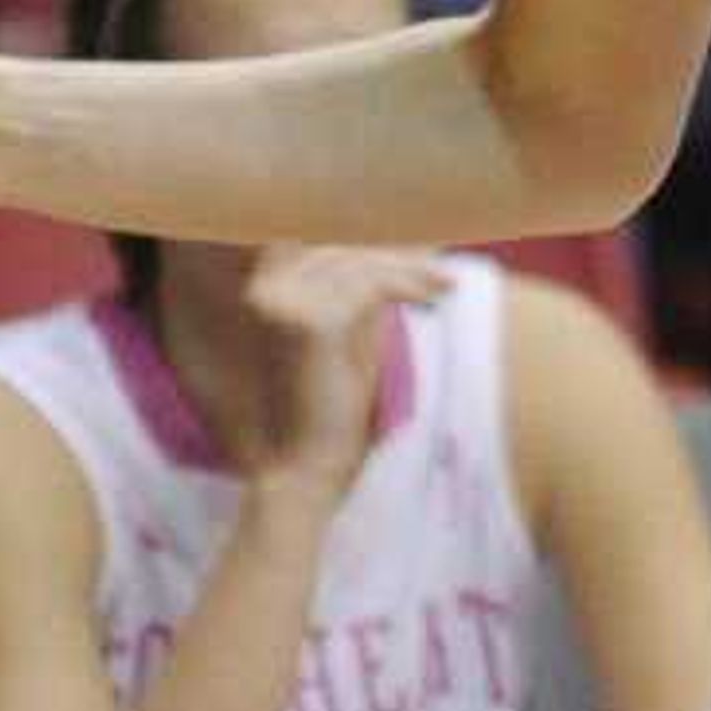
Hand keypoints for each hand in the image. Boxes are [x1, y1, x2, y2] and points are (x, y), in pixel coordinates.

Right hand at [240, 243, 445, 491]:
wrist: (308, 468)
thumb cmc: (332, 411)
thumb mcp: (350, 338)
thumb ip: (362, 296)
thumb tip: (403, 252)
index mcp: (265, 290)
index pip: (322, 242)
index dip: (371, 242)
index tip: (420, 251)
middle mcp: (265, 290)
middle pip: (342, 247)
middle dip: (397, 256)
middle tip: (442, 272)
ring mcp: (283, 303)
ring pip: (360, 264)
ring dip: (410, 272)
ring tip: (445, 286)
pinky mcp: (310, 322)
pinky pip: (372, 287)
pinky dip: (409, 288)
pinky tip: (435, 300)